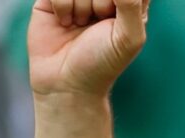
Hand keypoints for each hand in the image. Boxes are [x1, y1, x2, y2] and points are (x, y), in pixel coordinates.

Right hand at [27, 0, 148, 97]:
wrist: (66, 82)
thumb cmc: (104, 63)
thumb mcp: (128, 37)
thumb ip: (132, 5)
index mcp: (130, 4)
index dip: (119, 1)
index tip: (111, 15)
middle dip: (102, 2)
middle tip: (99, 20)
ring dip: (81, 6)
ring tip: (81, 25)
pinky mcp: (52, 0)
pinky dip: (63, 6)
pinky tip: (65, 23)